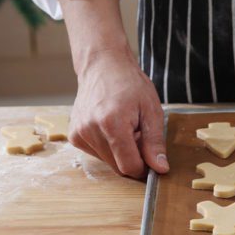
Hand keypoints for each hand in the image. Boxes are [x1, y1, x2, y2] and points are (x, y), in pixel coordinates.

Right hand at [55, 0, 168, 178]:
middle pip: (118, 167)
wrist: (103, 66)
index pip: (129, 166)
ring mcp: (79, 133)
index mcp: (112, 123)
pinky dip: (108, 147)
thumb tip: (160, 169)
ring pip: (108, 162)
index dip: (144, 168)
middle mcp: (90, 130)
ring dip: (120, 152)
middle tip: (138, 135)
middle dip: (132, 157)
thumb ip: (155, 142)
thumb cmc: (129, 84)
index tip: (151, 160)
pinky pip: (97, 154)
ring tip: (124, 128)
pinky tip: (110, 128)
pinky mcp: (74, 136)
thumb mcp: (151, 110)